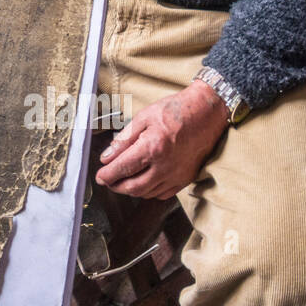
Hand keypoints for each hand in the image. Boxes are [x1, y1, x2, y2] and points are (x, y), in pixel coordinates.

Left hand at [95, 81, 227, 198]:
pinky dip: (149, 192)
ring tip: (122, 180)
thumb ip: (124, 139)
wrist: (206, 113)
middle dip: (116, 186)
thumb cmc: (175, 111)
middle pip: (133, 187)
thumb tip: (107, 156)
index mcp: (152, 147)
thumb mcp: (144, 117)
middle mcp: (165, 166)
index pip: (123, 169)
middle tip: (107, 180)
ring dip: (131, 190)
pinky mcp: (186, 179)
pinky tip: (143, 181)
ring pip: (147, 193)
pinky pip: (162, 194)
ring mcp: (177, 175)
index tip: (99, 176)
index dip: (107, 175)